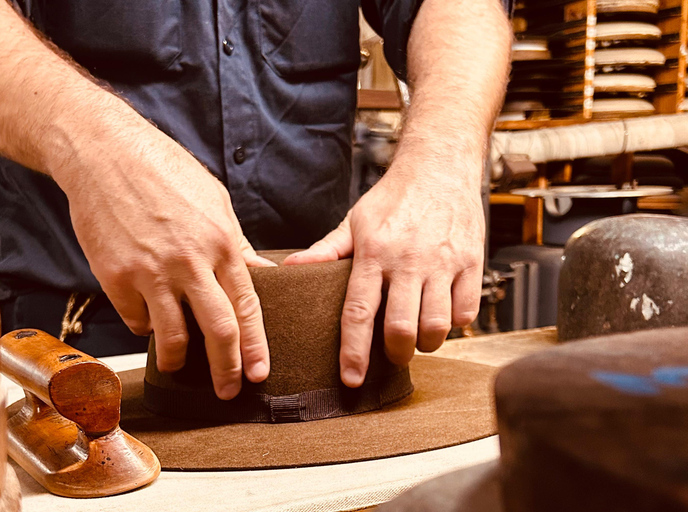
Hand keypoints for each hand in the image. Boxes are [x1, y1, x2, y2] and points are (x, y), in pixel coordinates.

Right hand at [54, 126, 273, 399]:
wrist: (104, 154)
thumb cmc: (164, 171)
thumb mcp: (215, 200)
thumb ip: (237, 243)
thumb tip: (262, 273)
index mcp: (221, 242)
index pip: (247, 307)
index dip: (256, 345)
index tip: (260, 371)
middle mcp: (189, 262)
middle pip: (218, 330)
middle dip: (227, 369)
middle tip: (229, 389)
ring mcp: (150, 272)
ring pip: (172, 336)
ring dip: (177, 359)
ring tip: (178, 364)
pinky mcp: (116, 277)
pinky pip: (136, 319)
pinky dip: (144, 326)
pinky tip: (148, 320)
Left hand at [285, 150, 483, 386]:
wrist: (439, 166)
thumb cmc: (394, 198)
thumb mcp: (355, 221)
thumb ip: (326, 251)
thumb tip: (291, 269)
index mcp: (373, 252)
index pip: (358, 312)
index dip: (353, 352)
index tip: (351, 379)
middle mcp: (408, 260)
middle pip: (400, 328)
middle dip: (395, 353)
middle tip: (392, 354)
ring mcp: (443, 262)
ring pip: (437, 326)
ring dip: (426, 343)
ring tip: (418, 337)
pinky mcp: (471, 262)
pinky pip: (466, 312)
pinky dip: (454, 325)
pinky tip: (442, 315)